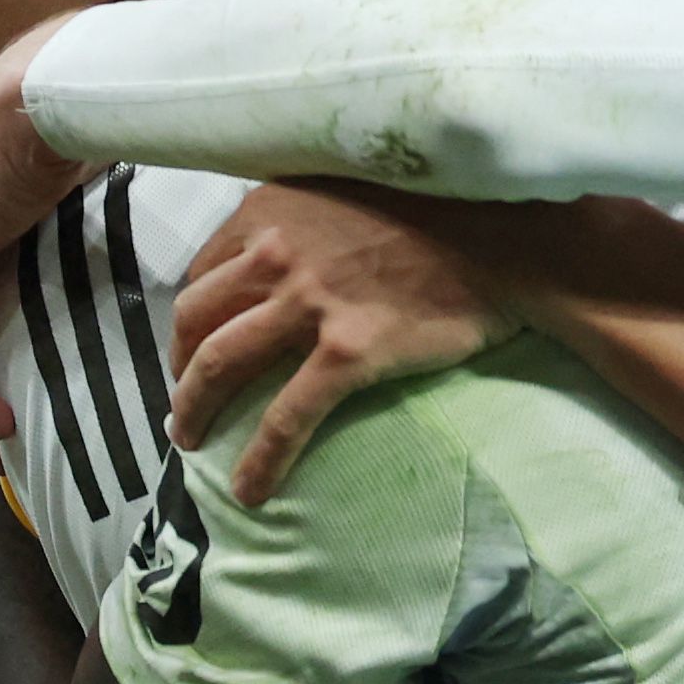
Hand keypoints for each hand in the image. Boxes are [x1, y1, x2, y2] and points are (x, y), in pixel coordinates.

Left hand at [168, 183, 506, 503]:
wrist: (506, 240)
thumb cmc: (440, 213)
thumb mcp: (347, 192)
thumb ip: (300, 219)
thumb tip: (274, 257)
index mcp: (271, 210)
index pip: (204, 272)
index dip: (190, 319)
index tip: (190, 349)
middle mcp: (275, 250)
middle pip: (194, 319)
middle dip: (176, 368)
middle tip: (182, 404)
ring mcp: (308, 301)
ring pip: (218, 363)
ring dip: (192, 410)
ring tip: (190, 442)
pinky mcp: (347, 351)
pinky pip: (285, 416)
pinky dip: (259, 458)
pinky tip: (249, 491)